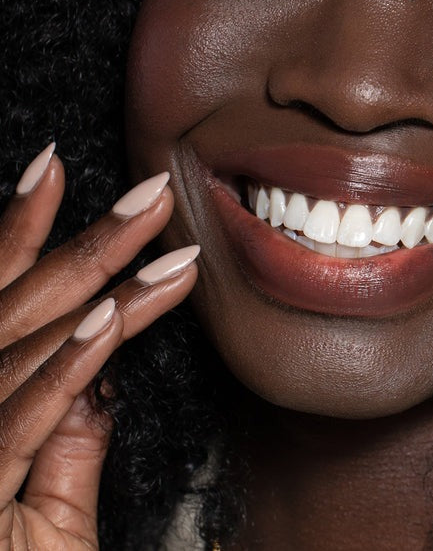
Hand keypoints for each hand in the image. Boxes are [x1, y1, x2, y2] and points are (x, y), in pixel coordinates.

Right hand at [0, 144, 197, 548]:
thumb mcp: (39, 520)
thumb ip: (62, 446)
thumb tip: (103, 379)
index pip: (3, 304)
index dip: (24, 232)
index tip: (57, 169)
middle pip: (17, 307)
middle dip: (88, 242)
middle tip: (153, 190)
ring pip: (23, 349)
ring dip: (99, 290)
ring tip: (164, 242)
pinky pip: (15, 426)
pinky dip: (60, 371)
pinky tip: (103, 324)